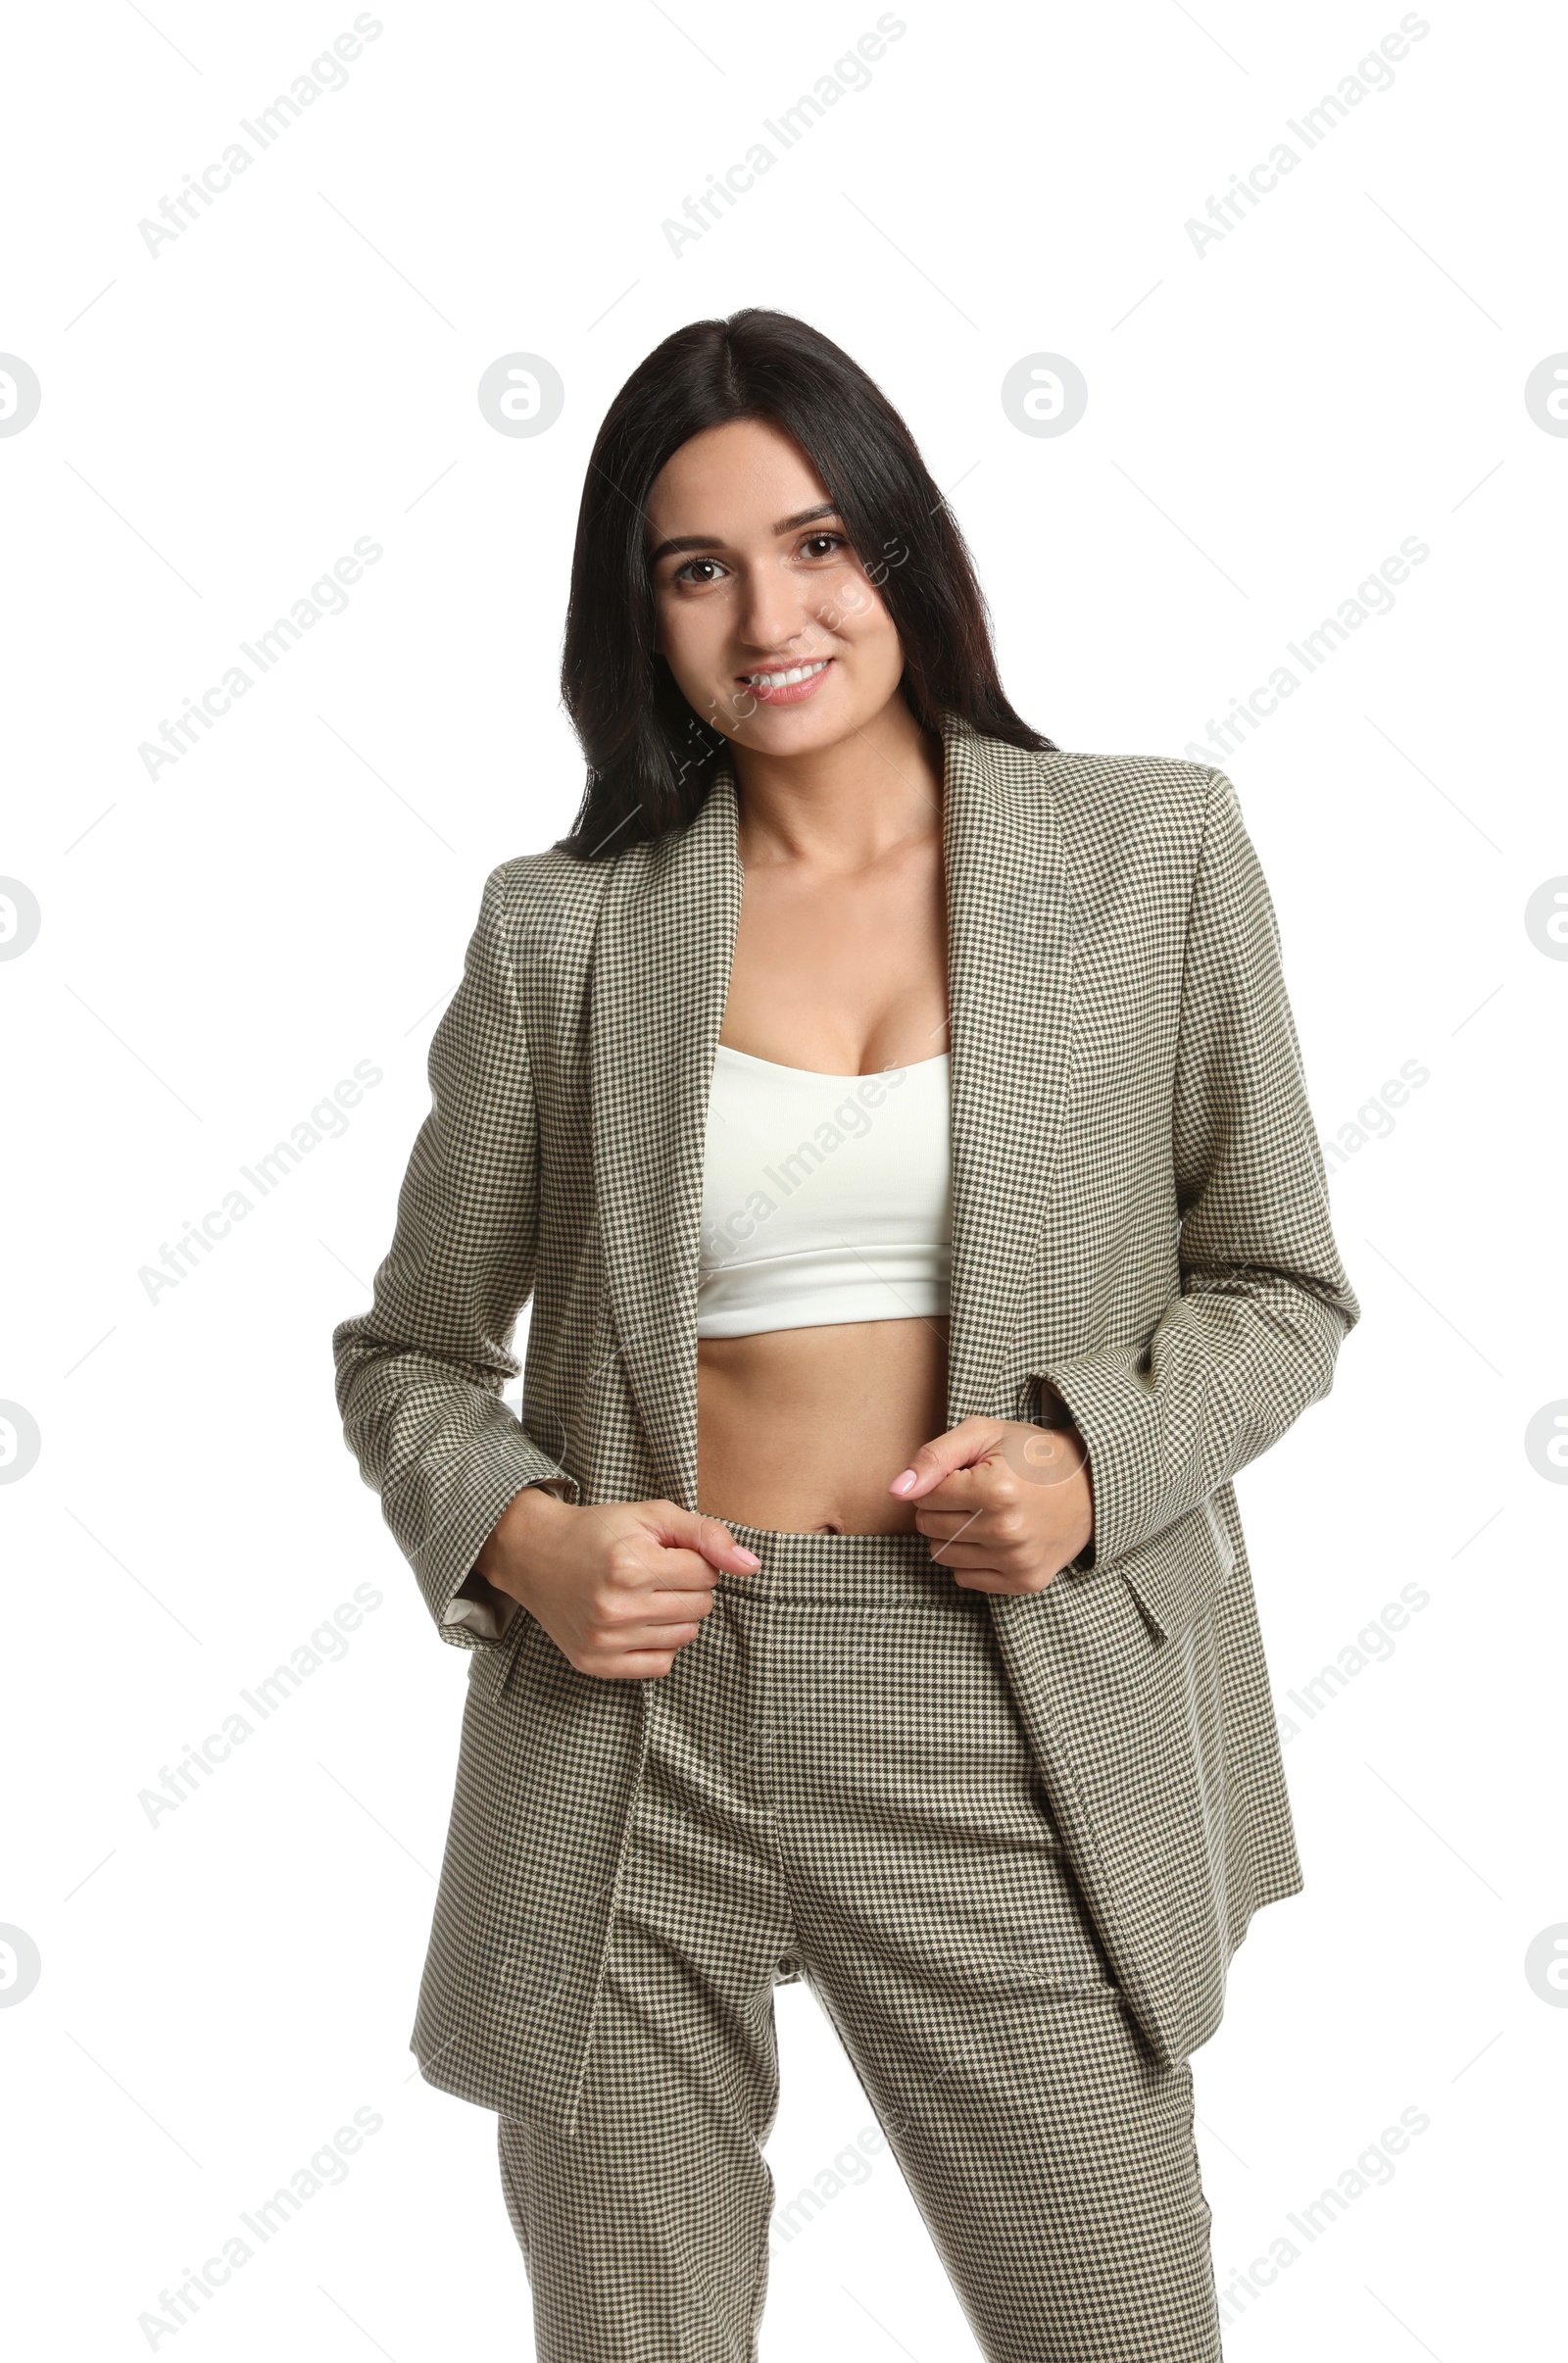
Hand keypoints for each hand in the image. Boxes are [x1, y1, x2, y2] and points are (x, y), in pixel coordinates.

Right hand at [474, 1488, 759, 1678]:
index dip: (692, 1558)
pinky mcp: (595, 1663)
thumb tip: (753, 1566)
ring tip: (642, 1593)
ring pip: (684, 1635)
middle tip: (653, 1571)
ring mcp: (603, 1641)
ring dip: (675, 1614)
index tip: (664, 1551)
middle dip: (687, 1586)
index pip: (706, 1573)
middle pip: (700, 1606)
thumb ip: (707, 1535)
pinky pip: (660, 1665)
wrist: (534, 1553)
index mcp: (630, 1565)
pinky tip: (636, 1621)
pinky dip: (658, 1643)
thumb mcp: (653, 1515)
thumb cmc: (600, 1531)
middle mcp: (615, 1608)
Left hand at [888, 1417, 1093, 1594]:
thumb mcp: (983, 1435)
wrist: (1090, 1484)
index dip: (939, 1481)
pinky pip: (965, 1578)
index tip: (966, 1473)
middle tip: (973, 1493)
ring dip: (951, 1534)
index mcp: (996, 1490)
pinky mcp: (1026, 1582)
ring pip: (942, 1555)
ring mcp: (1018, 1560)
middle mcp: (1007, 1530)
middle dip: (941, 1507)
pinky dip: (970, 1558)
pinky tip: (993, 1537)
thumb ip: (933, 1457)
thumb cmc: (1031, 1455)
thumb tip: (896, 1491)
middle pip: (930, 1527)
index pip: (925, 1497)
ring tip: (982, 1514)